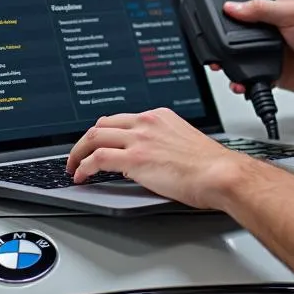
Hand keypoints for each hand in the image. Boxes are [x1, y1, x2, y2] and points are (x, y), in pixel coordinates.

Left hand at [66, 108, 243, 209]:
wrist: (220, 173)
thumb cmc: (210, 165)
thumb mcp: (184, 143)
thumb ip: (162, 144)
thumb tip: (148, 159)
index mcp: (160, 117)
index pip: (121, 119)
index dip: (104, 132)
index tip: (98, 142)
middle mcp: (147, 123)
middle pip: (102, 124)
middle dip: (85, 140)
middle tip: (78, 154)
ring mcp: (139, 139)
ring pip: (94, 137)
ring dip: (78, 153)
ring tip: (73, 166)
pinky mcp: (134, 158)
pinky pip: (97, 159)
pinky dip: (84, 167)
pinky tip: (81, 176)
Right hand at [213, 0, 293, 95]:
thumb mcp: (292, 13)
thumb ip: (262, 9)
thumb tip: (233, 6)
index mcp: (269, 12)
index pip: (240, 10)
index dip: (225, 16)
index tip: (212, 22)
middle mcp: (265, 33)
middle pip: (233, 37)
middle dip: (220, 45)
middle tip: (214, 51)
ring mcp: (266, 54)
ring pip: (237, 60)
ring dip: (228, 66)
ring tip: (223, 68)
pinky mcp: (269, 74)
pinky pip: (249, 79)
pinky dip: (241, 83)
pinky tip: (241, 82)